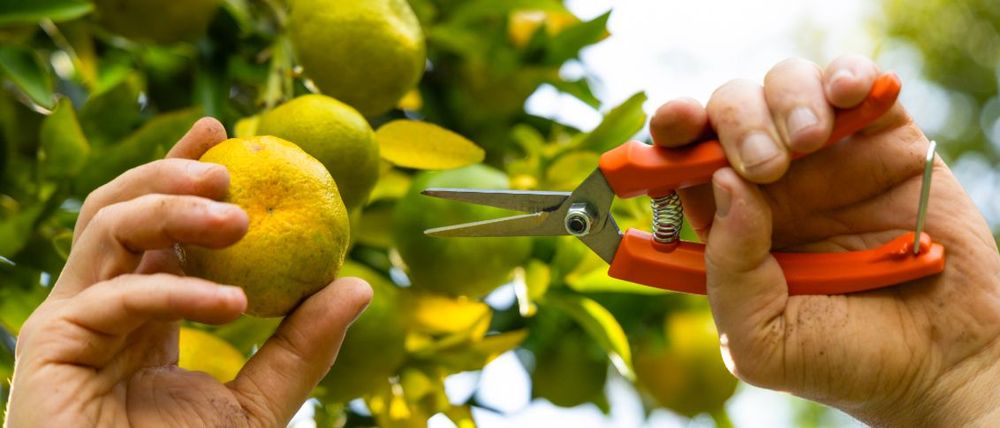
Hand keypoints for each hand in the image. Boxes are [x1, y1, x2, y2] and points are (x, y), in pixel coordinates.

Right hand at [5, 118, 371, 426]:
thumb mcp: (260, 402)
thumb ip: (301, 346)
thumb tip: (357, 285)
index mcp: (141, 311)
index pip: (155, 224)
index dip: (181, 171)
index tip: (224, 135)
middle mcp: (100, 305)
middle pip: (119, 207)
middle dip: (169, 172)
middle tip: (227, 164)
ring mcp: (70, 321)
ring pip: (106, 227)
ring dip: (171, 208)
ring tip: (236, 215)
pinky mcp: (49, 344)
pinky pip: (115, 296)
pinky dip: (176, 292)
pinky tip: (231, 305)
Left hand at [651, 55, 999, 425]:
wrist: (940, 367)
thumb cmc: (842, 359)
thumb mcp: (761, 338)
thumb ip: (729, 270)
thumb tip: (722, 182)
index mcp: (727, 220)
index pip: (681, 157)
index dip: (672, 130)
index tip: (675, 124)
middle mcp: (770, 181)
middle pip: (728, 110)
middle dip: (734, 121)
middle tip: (764, 166)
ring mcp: (828, 157)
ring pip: (785, 85)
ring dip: (787, 98)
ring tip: (809, 141)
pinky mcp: (885, 143)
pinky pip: (856, 84)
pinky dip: (846, 73)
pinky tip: (846, 94)